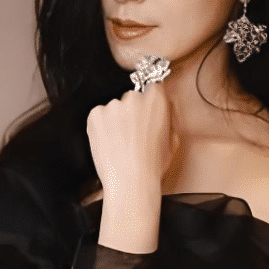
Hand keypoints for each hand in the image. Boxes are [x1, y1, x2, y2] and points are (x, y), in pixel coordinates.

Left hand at [85, 83, 178, 201]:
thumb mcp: (173, 141)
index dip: (149, 102)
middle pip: (132, 97)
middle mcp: (134, 97)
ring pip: (114, 108)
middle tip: (132, 134)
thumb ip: (168, 119)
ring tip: (119, 143)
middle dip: (132, 112)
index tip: (146, 113)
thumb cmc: (153, 166)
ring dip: (115, 120)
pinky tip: (108, 143)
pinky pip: (98, 116)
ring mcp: (113, 105)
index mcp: (156, 100)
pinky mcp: (95, 114)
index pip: (153, 87)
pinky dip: (101, 127)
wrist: (130, 181)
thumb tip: (164, 109)